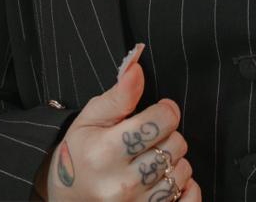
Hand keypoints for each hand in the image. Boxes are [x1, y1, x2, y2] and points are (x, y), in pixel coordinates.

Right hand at [37, 44, 202, 200]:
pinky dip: (187, 188)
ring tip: (154, 159)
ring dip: (175, 161)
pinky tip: (171, 179)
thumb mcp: (90, 119)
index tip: (158, 112)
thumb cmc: (80, 155)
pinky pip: (188, 200)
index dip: (165, 110)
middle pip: (175, 145)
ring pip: (183, 172)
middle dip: (168, 135)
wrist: (68, 197)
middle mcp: (121, 183)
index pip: (161, 120)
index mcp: (104, 152)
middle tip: (151, 139)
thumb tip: (136, 67)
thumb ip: (118, 95)